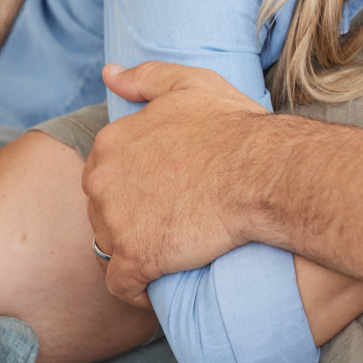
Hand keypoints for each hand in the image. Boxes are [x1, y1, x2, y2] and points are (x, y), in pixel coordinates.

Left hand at [83, 61, 267, 304]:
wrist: (261, 172)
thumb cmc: (233, 127)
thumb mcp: (191, 85)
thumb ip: (145, 77)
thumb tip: (110, 74)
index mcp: (112, 142)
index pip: (107, 171)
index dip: (135, 182)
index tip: (164, 189)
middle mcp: (102, 181)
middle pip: (104, 209)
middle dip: (131, 216)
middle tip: (173, 216)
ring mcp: (114, 222)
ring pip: (111, 245)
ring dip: (135, 248)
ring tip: (173, 246)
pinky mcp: (134, 258)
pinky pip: (121, 285)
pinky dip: (137, 288)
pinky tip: (159, 282)